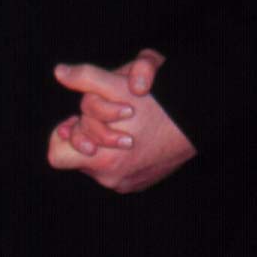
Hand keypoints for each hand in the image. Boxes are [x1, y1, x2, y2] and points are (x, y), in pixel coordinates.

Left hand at [48, 51, 194, 193]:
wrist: (199, 123)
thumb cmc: (160, 104)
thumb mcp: (120, 85)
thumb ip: (86, 78)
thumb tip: (60, 72)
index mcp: (102, 158)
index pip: (58, 154)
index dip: (65, 133)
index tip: (77, 119)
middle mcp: (111, 177)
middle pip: (79, 153)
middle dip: (88, 131)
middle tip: (106, 115)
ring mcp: (125, 183)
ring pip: (97, 161)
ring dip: (104, 142)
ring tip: (123, 124)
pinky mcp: (138, 184)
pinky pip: (115, 170)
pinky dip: (119, 153)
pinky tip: (135, 137)